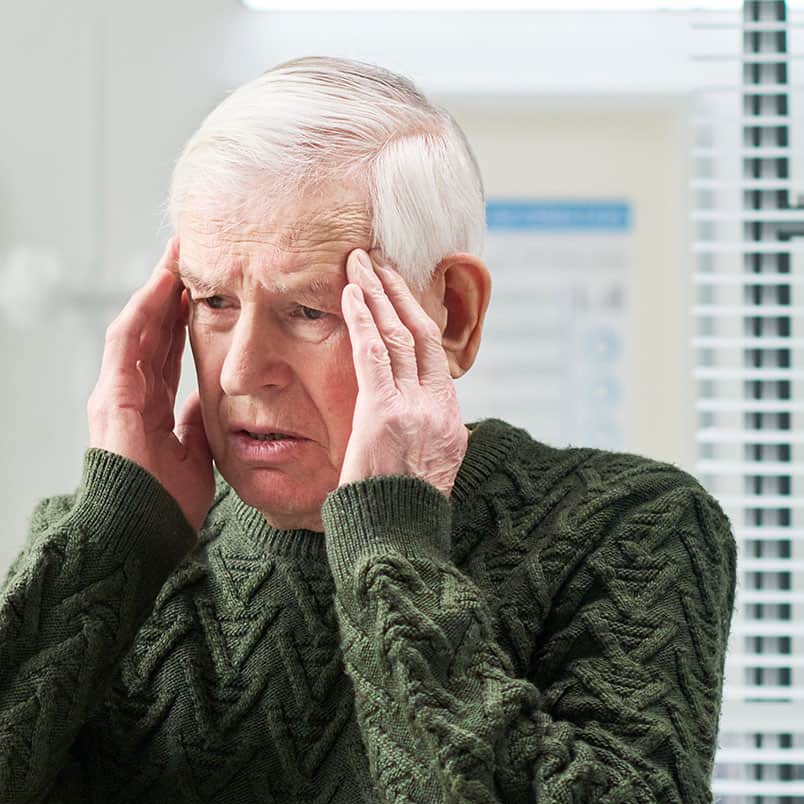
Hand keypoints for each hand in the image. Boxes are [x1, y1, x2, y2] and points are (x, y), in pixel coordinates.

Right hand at [87, 236, 213, 531]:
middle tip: (190, 254)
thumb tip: (205, 401)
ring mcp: (113, 393)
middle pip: (150, 332)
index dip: (181, 318)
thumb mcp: (192, 456)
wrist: (139, 534)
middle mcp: (125, 395)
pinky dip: (144, 310)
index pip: (165, 352)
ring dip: (156, 289)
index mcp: (146, 409)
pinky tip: (162, 283)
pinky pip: (126, 341)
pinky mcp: (110, 395)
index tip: (203, 288)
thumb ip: (193, 424)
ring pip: (137, 327)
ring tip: (177, 255)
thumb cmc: (165, 507)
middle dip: (170, 292)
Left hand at [338, 250, 466, 496]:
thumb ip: (414, 446)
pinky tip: (352, 292)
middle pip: (424, 335)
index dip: (418, 318)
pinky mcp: (386, 413)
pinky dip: (363, 318)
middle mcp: (439, 409)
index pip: (436, 357)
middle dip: (400, 294)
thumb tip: (405, 434)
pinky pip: (374, 353)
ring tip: (361, 263)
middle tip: (380, 261)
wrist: (395, 543)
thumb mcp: (418, 478)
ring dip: (379, 293)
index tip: (400, 292)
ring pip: (400, 335)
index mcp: (450, 423)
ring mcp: (416, 409)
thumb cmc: (395, 519)